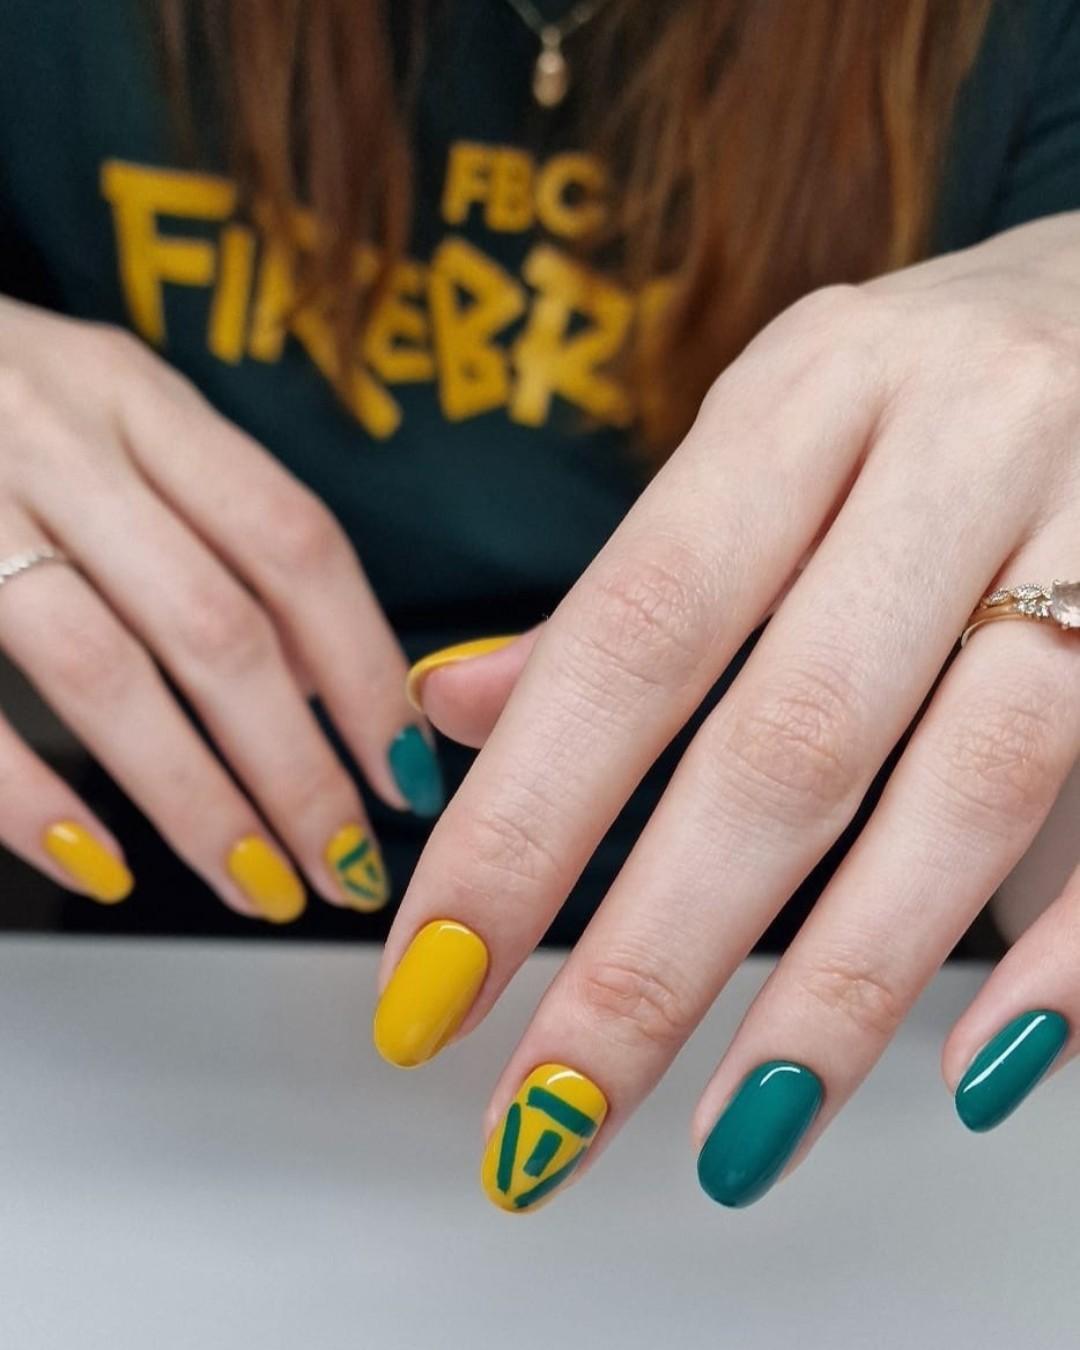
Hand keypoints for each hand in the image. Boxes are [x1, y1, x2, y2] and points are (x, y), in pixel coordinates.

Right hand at [0, 297, 440, 920]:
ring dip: (196, 801)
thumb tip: (319, 679)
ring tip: (255, 882)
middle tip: (344, 864)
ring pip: (106, 674)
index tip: (404, 771)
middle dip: (297, 769)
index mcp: (140, 401)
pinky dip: (30, 800)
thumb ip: (216, 523)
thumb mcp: (118, 416)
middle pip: (217, 628)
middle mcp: (60, 442)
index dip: (365, 671)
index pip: (295, 544)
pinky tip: (99, 865)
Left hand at [378, 212, 1079, 1210]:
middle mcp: (955, 448)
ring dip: (837, 992)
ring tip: (730, 1140)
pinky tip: (969, 1066)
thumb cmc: (914, 396)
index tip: (433, 979)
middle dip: (653, 955)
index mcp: (804, 398)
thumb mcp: (755, 445)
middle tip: (546, 1117)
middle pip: (789, 740)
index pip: (632, 633)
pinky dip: (1064, 950)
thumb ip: (617, 596)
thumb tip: (444, 716)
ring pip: (967, 789)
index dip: (524, 819)